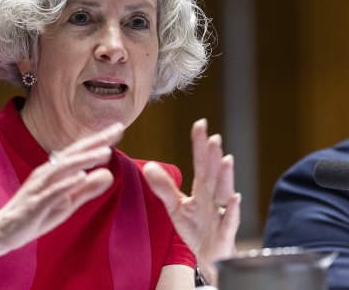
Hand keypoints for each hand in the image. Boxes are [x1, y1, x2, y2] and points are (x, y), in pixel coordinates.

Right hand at [0, 122, 123, 260]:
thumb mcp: (66, 203)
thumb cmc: (35, 215)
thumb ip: (86, 189)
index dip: (98, 140)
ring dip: (84, 159)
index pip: (79, 152)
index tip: (118, 129)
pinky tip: (81, 176)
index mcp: (55, 171)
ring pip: (63, 168)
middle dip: (95, 141)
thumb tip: (109, 173)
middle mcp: (47, 173)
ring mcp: (39, 187)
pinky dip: (66, 183)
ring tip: (105, 151)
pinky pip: (51, 192)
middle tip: (117, 128)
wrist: (2, 232)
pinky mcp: (34, 204)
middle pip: (73, 153)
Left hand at [142, 119, 239, 285]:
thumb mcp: (176, 207)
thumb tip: (148, 166)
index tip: (200, 124)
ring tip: (225, 160)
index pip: (200, 164)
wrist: (209, 258)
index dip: (200, 145)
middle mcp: (213, 199)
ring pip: (224, 193)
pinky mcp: (225, 233)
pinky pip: (230, 221)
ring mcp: (220, 215)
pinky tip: (234, 199)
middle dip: (213, 157)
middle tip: (214, 137)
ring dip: (225, 177)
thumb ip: (164, 187)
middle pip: (212, 175)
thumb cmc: (196, 230)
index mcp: (202, 190)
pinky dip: (232, 210)